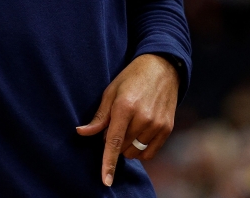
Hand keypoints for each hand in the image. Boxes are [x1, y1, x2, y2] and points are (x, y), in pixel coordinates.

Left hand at [76, 54, 179, 186]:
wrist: (162, 68)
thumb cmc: (131, 78)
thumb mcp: (110, 92)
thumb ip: (99, 117)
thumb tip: (81, 133)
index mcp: (125, 107)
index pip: (114, 142)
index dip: (108, 163)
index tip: (106, 180)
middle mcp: (143, 118)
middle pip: (123, 148)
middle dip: (116, 141)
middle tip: (118, 123)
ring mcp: (157, 124)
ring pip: (136, 152)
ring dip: (128, 145)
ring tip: (130, 124)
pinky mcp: (167, 128)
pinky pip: (150, 152)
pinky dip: (141, 148)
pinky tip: (140, 132)